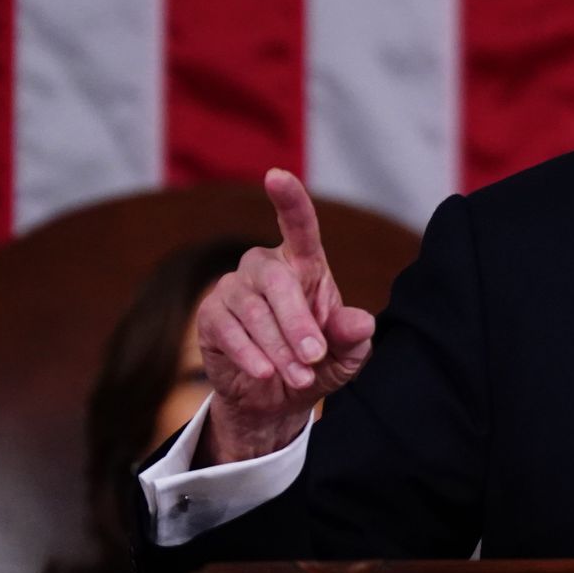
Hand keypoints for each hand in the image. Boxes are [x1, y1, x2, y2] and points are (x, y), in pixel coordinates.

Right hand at [193, 169, 375, 463]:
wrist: (276, 396)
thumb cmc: (316, 362)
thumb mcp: (345, 354)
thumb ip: (353, 337)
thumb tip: (362, 322)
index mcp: (304, 263)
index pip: (298, 225)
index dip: (289, 199)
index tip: (276, 176)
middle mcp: (264, 266)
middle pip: (278, 282)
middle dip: (298, 323)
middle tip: (314, 358)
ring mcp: (234, 288)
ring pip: (255, 312)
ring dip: (279, 348)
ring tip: (299, 377)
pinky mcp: (211, 315)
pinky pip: (230, 331)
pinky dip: (251, 355)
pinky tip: (265, 373)